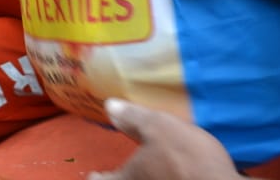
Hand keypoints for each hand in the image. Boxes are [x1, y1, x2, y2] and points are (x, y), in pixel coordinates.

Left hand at [87, 99, 240, 179]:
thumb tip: (109, 106)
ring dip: (145, 177)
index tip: (94, 173)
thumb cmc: (186, 157)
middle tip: (120, 171)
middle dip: (123, 178)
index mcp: (130, 177)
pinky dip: (166, 178)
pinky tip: (177, 172)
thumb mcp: (159, 128)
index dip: (97, 176)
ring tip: (149, 168)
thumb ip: (133, 119)